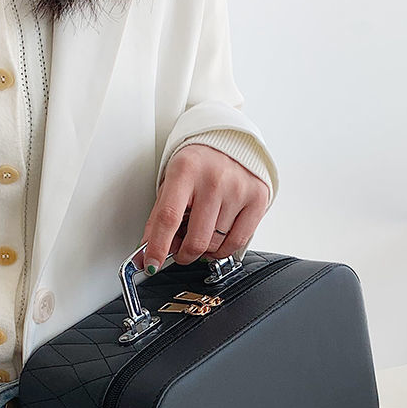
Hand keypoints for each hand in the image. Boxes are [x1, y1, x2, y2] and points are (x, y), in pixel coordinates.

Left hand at [139, 144, 269, 273]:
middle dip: (185, 254)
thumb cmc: (198, 166)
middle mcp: (214, 179)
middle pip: (196, 239)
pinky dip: (223, 250)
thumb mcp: (171, 183)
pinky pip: (237, 243)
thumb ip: (159, 219)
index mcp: (186, 170)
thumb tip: (149, 255)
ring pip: (216, 245)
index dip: (158, 247)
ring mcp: (238, 190)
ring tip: (203, 232)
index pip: (168, 218)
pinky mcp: (257, 199)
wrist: (230, 143)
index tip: (152, 264)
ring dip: (205, 249)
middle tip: (181, 251)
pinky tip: (218, 238)